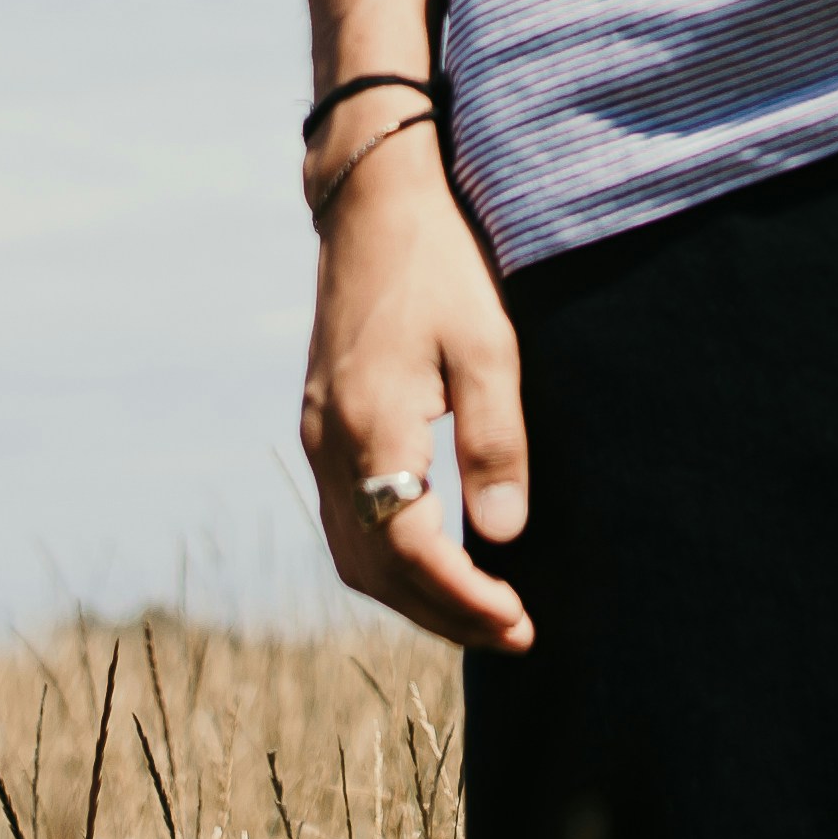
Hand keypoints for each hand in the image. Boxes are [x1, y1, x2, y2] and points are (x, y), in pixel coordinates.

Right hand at [298, 124, 534, 652]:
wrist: (372, 205)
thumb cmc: (442, 266)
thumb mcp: (489, 345)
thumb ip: (495, 442)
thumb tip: (503, 537)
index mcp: (371, 426)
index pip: (411, 552)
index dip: (464, 600)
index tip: (519, 622)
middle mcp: (330, 444)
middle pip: (375, 570)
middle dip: (442, 614)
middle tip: (512, 633)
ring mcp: (317, 436)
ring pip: (353, 553)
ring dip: (413, 596)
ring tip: (480, 610)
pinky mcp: (321, 425)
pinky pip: (345, 520)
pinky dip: (390, 559)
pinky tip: (436, 560)